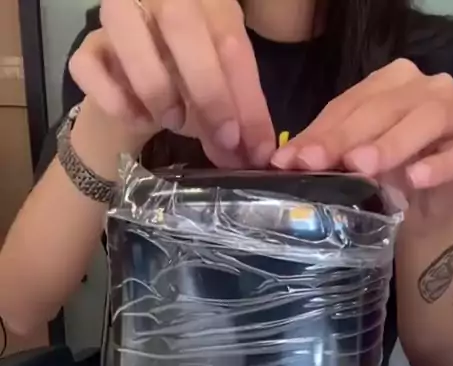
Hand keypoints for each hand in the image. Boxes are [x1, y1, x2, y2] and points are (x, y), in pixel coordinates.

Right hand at [69, 0, 275, 168]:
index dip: (246, 96)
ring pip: (124, 25)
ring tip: (173, 121)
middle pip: (180, 20)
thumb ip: (237, 122)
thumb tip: (255, 154)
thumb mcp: (219, 102)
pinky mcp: (87, 49)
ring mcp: (118, 17)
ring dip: (155, 84)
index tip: (253, 145)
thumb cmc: (185, 90)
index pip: (230, 40)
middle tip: (223, 136)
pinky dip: (113, 97)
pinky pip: (87, 64)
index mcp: (206, 3)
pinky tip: (136, 118)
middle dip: (208, 86)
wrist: (132, 98)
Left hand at [271, 59, 452, 233]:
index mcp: (389, 82)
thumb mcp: (348, 158)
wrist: (422, 207)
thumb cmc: (383, 175)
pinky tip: (415, 178)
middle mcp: (424, 88)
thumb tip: (282, 161)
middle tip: (318, 163)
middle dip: (347, 138)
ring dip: (391, 145)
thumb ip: (321, 151)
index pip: (350, 104)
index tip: (291, 160)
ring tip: (362, 167)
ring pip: (423, 121)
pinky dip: (436, 167)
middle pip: (382, 109)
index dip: (320, 133)